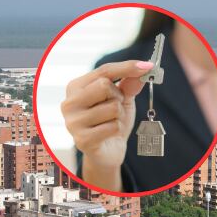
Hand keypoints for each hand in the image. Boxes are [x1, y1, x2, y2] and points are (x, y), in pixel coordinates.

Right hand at [61, 60, 152, 190]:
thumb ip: (129, 84)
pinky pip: (113, 126)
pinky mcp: (82, 140)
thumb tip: (143, 69)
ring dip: (119, 116)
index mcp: (76, 87)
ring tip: (111, 122)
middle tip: (115, 108)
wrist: (107, 152)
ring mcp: (73, 122)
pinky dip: (117, 130)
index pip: (104, 70)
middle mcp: (69, 102)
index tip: (147, 65)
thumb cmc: (111, 121)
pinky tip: (108, 134)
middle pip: (105, 86)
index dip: (127, 67)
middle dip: (118, 97)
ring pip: (112, 107)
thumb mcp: (122, 99)